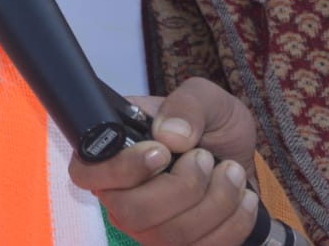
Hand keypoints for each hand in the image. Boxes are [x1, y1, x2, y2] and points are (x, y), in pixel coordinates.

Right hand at [68, 77, 260, 245]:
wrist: (241, 156)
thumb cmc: (212, 125)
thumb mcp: (204, 97)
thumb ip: (186, 105)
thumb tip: (169, 135)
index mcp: (114, 152)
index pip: (85, 173)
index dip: (119, 169)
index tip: (161, 152)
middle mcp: (123, 194)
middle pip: (128, 213)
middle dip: (180, 188)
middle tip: (204, 158)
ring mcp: (149, 227)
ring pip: (166, 237)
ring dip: (213, 203)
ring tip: (231, 172)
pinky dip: (231, 224)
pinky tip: (242, 197)